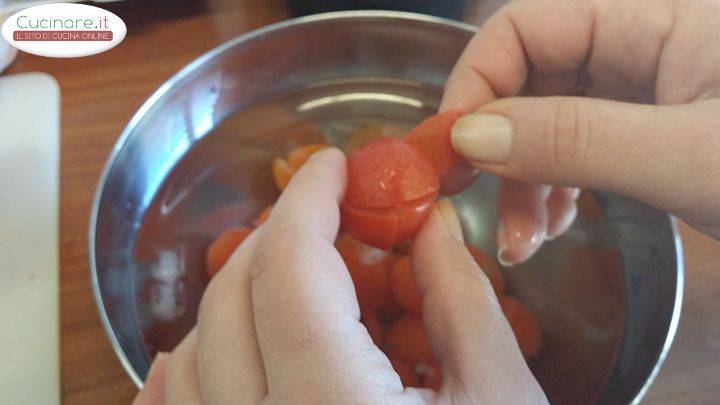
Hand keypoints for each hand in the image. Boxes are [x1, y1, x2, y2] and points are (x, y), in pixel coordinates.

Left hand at [133, 149, 546, 403]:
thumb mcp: (500, 399)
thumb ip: (461, 298)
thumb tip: (430, 226)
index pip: (290, 269)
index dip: (310, 201)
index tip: (333, 165)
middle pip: (232, 302)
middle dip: (278, 240)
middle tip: (326, 220)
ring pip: (186, 359)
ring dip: (232, 299)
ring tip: (284, 278)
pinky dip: (186, 373)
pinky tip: (214, 358)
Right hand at [442, 0, 719, 264]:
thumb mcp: (687, 158)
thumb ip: (578, 140)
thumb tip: (470, 138)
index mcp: (655, 20)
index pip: (526, 27)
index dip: (476, 82)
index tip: (450, 150)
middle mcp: (641, 49)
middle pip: (530, 81)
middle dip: (498, 149)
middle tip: (475, 204)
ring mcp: (645, 95)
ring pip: (548, 125)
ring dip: (521, 185)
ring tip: (522, 243)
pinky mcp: (646, 137)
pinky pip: (576, 154)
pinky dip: (553, 192)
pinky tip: (550, 228)